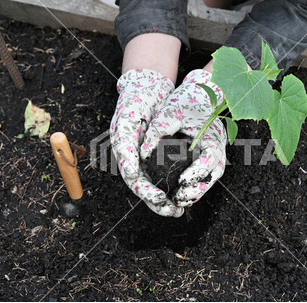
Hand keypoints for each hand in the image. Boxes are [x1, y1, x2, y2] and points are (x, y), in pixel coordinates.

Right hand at [110, 69, 183, 216]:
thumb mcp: (128, 120)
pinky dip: (171, 184)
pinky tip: (182, 192)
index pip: (134, 180)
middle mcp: (133, 158)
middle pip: (145, 187)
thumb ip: (126, 146)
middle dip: (158, 202)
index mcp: (124, 153)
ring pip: (154, 184)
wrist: (147, 86)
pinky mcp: (157, 153)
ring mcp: (144, 157)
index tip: (161, 198)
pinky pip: (163, 173)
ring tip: (179, 210)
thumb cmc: (135, 101)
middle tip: (174, 212)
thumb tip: (130, 173)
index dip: (147, 192)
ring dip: (165, 199)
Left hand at [140, 69, 226, 206]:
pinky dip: (194, 185)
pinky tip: (180, 193)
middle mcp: (217, 147)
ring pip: (210, 178)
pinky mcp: (207, 154)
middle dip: (197, 190)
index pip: (210, 160)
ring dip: (196, 191)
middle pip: (213, 175)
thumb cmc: (188, 100)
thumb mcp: (170, 112)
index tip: (182, 181)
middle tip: (179, 199)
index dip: (198, 173)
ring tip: (179, 201)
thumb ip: (157, 131)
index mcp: (213, 137)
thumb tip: (142, 153)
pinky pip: (204, 174)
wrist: (202, 91)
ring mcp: (214, 152)